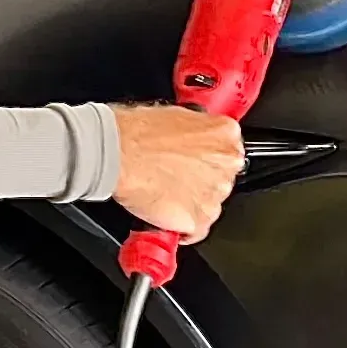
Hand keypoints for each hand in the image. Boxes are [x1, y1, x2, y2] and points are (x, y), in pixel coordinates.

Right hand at [110, 104, 245, 244]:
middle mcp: (226, 163)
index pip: (228, 153)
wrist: (117, 153)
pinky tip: (168, 215)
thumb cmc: (137, 132)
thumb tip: (195, 141)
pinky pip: (196, 231)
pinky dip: (183, 229)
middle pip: (221, 180)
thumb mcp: (178, 116)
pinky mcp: (199, 219)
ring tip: (167, 195)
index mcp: (226, 134)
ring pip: (210, 206)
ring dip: (192, 205)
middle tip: (177, 179)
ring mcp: (215, 193)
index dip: (208, 160)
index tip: (197, 164)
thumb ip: (198, 131)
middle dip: (201, 182)